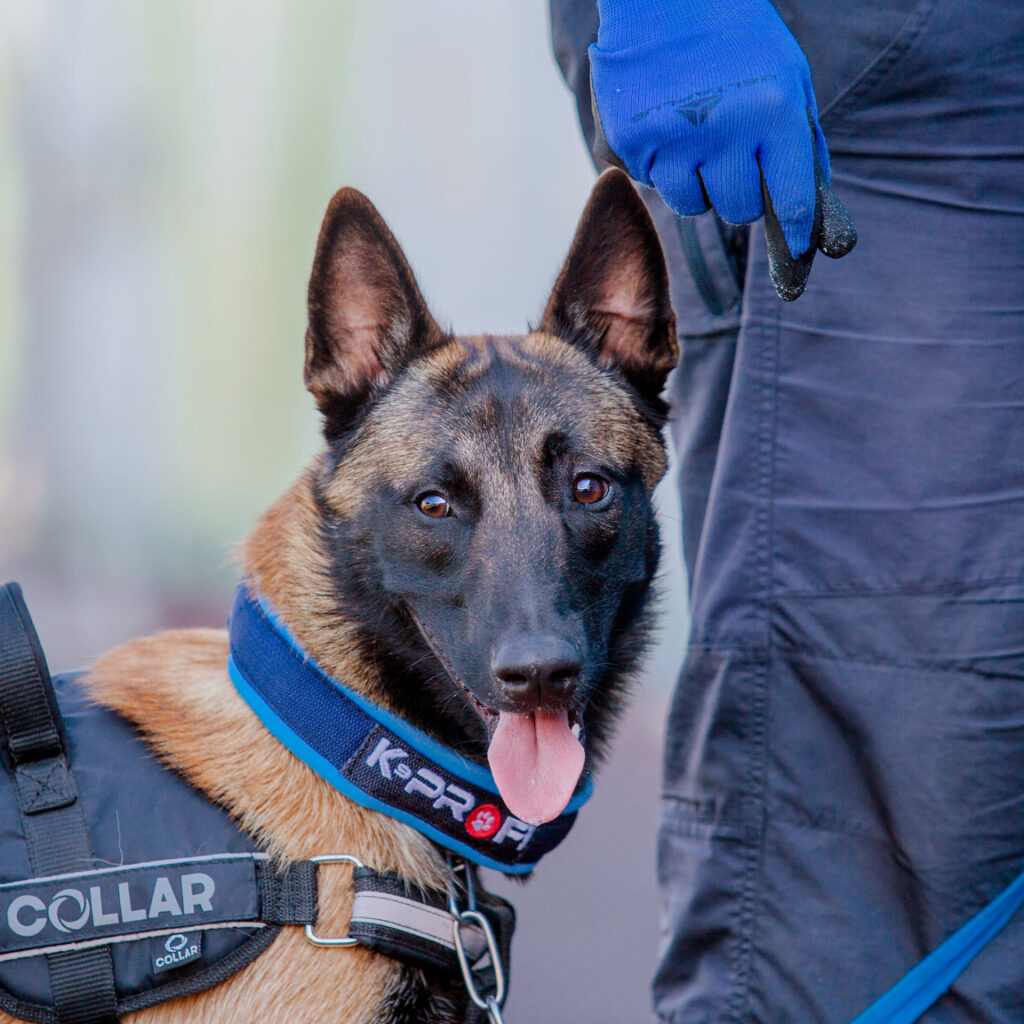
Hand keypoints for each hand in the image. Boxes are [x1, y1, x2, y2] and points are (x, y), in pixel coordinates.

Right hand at [589, 0, 855, 299]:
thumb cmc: (736, 38)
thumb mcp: (788, 78)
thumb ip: (802, 145)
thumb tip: (816, 218)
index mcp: (774, 112)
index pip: (790, 201)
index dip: (794, 232)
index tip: (797, 253)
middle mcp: (726, 131)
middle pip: (738, 210)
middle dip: (738, 192)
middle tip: (731, 158)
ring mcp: (675, 140)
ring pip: (693, 204)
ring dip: (697, 182)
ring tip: (695, 134)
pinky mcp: (634, 143)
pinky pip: (654, 182)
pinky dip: (663, 165)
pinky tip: (666, 123)